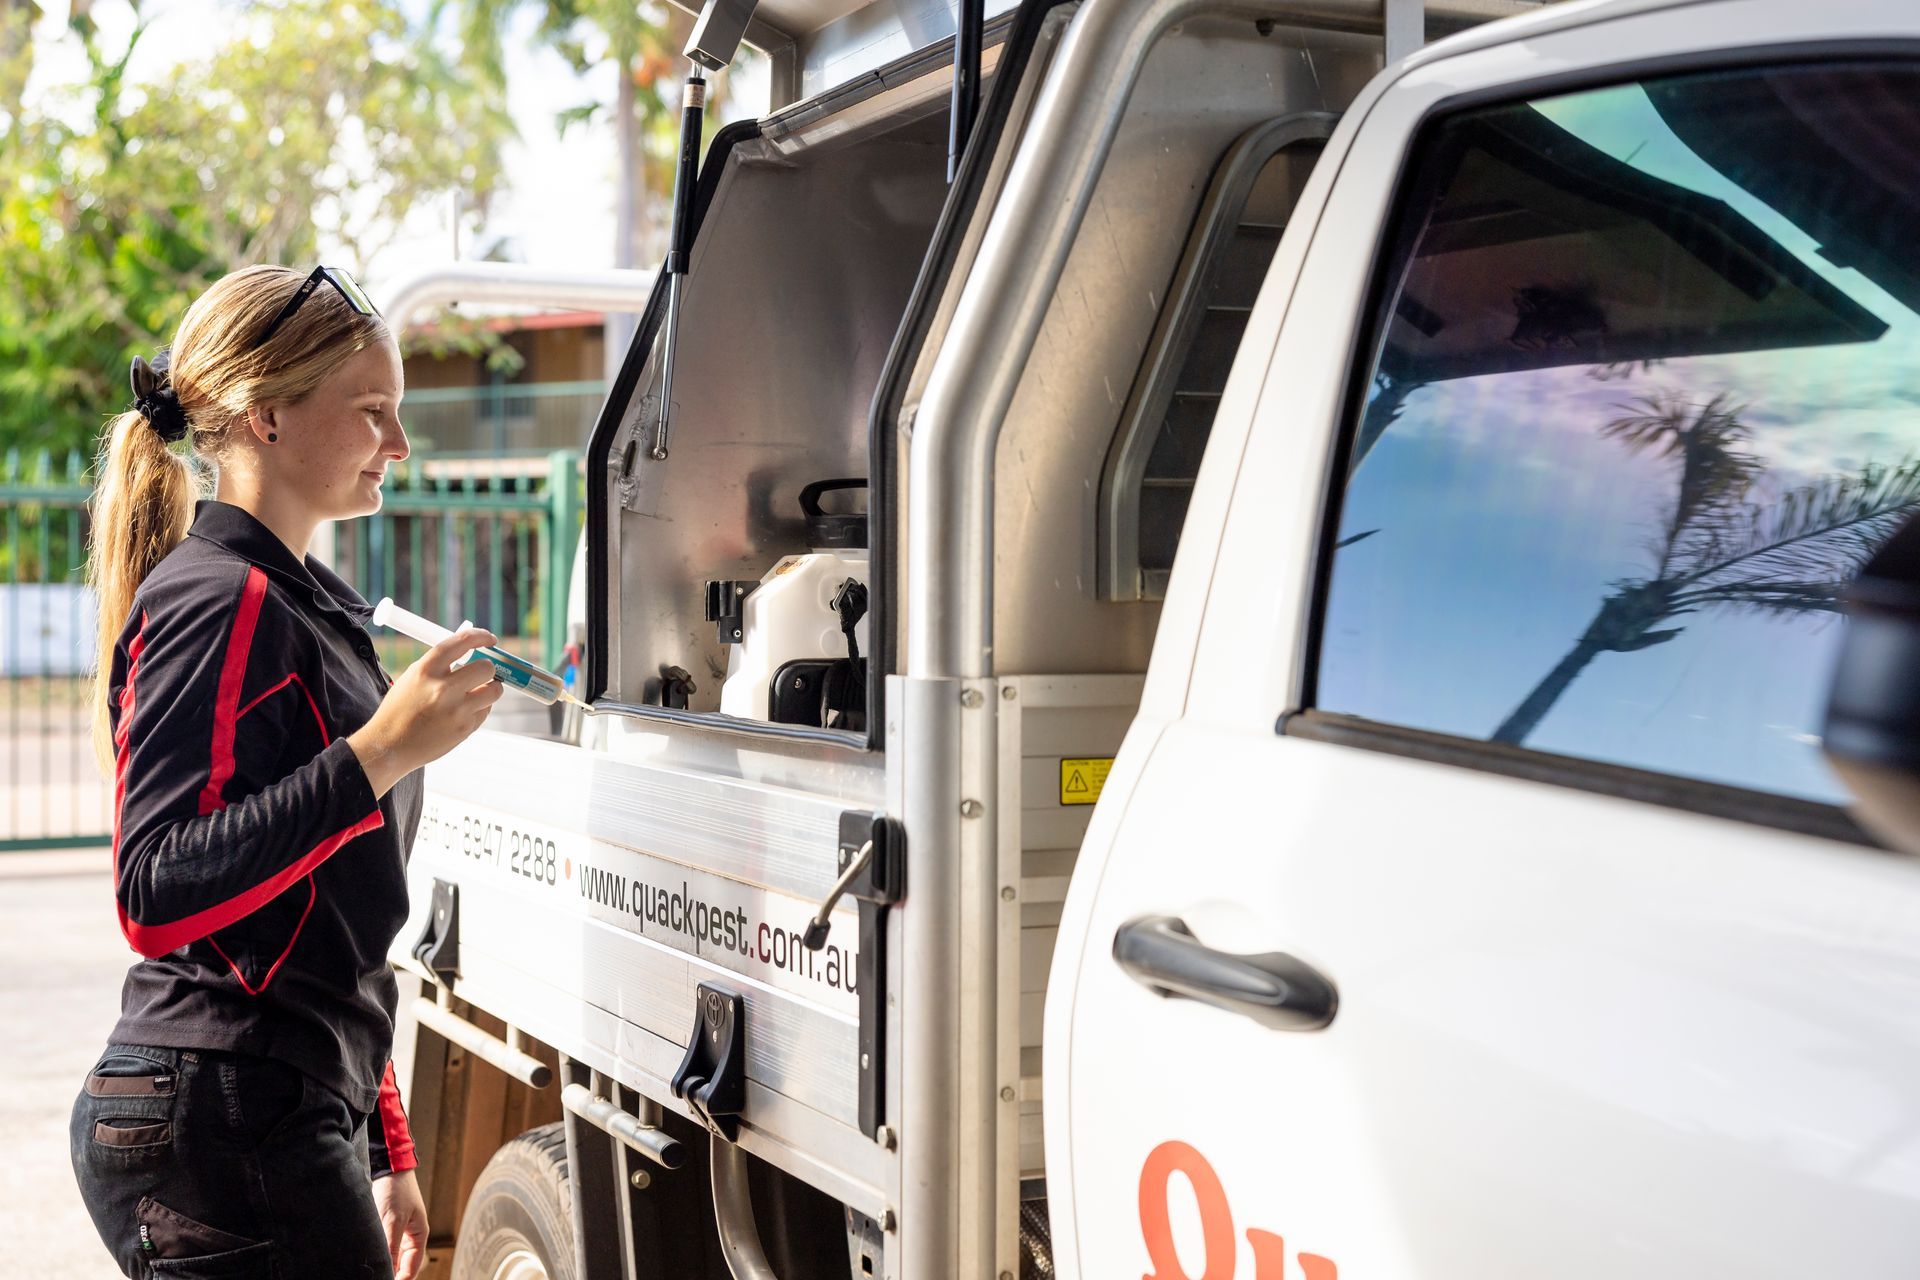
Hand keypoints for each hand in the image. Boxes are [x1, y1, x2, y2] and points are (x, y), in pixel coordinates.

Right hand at [347, 628, 502, 795]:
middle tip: (481, 673)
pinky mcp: (464, 728)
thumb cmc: (400, 710)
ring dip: (490, 688)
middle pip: (486, 667)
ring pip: (494, 690)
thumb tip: (470, 652)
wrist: (389, 746)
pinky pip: (485, 711)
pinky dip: (479, 708)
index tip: (490, 639)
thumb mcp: (412, 678)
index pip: (462, 642)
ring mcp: (456, 710)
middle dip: (487, 668)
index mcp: (426, 670)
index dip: (480, 636)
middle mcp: (442, 688)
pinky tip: (462, 712)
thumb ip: (439, 665)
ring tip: (477, 692)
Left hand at [373, 1168, 428, 1279]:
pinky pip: (381, 1247)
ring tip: (368, 1270)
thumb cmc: (396, 1190)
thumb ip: (391, 1247)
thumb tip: (387, 1271)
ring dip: (381, 1263)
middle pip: (400, 1265)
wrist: (387, 1167)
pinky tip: (365, 1256)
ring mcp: (396, 1232)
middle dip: (389, 1273)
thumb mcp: (393, 1220)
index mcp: (419, 1236)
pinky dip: (375, 1252)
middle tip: (374, 1276)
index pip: (411, 1269)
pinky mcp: (384, 1227)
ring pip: (389, 1257)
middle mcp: (408, 1237)